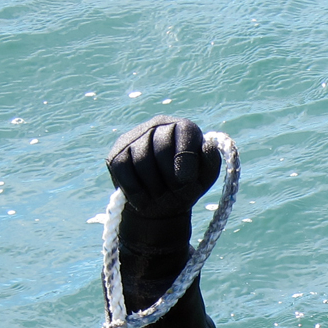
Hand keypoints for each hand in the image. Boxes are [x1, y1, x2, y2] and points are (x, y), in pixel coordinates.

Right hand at [106, 116, 220, 218]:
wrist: (162, 202)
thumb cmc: (187, 185)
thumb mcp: (204, 177)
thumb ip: (210, 162)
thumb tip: (206, 146)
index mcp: (184, 128)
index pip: (185, 131)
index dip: (186, 159)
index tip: (186, 181)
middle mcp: (158, 125)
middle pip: (161, 149)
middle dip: (170, 179)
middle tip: (176, 195)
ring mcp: (135, 137)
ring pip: (142, 161)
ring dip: (154, 188)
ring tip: (161, 199)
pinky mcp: (117, 154)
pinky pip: (124, 171)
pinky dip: (136, 191)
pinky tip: (144, 201)